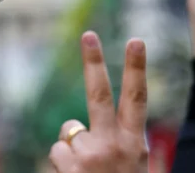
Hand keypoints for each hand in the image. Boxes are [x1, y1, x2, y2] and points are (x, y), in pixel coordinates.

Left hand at [48, 31, 148, 172]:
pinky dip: (62, 163)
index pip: (137, 99)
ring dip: (72, 148)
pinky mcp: (68, 167)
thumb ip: (121, 143)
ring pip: (68, 132)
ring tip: (85, 171)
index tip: (136, 40)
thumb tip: (87, 124)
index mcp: (134, 144)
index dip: (136, 68)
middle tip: (89, 35)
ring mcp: (89, 156)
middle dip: (95, 62)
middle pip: (100, 94)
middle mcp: (113, 145)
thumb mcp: (133, 167)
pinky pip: (57, 151)